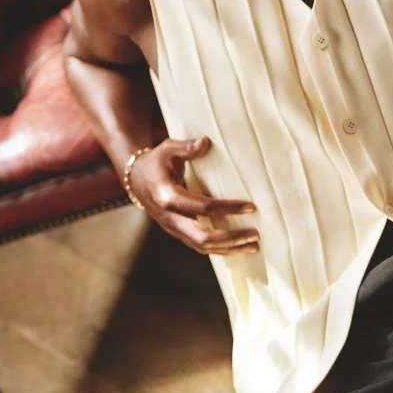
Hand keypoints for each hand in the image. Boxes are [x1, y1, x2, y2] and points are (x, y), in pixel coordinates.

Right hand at [127, 136, 260, 256]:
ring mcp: (173, 229)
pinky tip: (240, 247)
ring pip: (203, 247)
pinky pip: (201, 246)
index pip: (202, 207)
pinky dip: (222, 249)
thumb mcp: (167, 149)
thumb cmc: (156, 161)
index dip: (227, 208)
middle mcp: (170, 218)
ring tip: (254, 246)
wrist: (137, 179)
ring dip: (230, 248)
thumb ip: (186, 147)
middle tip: (255, 234)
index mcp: (167, 196)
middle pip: (202, 237)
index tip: (251, 206)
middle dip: (231, 238)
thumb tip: (205, 142)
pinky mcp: (179, 234)